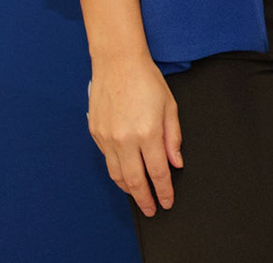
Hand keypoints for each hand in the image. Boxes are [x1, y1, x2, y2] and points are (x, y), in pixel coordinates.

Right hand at [86, 51, 182, 215]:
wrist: (117, 62)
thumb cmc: (146, 80)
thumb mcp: (169, 106)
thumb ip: (173, 138)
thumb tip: (176, 163)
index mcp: (147, 132)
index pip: (158, 172)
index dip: (163, 191)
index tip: (167, 202)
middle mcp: (125, 139)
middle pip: (135, 181)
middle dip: (144, 199)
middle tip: (151, 210)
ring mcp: (107, 138)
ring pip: (117, 175)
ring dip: (129, 189)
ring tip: (139, 196)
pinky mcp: (96, 134)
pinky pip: (107, 161)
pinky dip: (117, 172)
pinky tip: (125, 175)